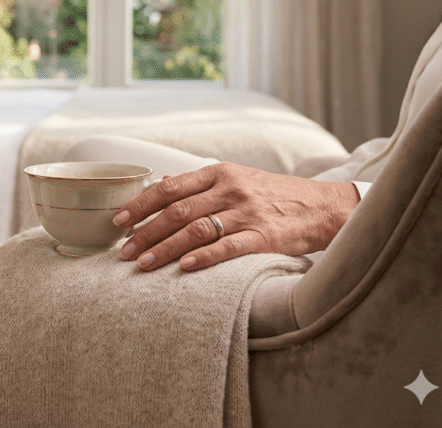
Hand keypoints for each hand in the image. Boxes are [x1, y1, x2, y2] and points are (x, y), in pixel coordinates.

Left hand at [113, 162, 359, 271]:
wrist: (323, 206)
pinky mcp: (265, 235)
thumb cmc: (273, 194)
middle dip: (145, 232)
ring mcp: (247, 212)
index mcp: (219, 173)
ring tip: (143, 263)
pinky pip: (229, 247)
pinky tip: (184, 267)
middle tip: (123, 251)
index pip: (170, 187)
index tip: (118, 220)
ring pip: (196, 230)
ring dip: (165, 248)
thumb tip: (162, 181)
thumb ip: (199, 183)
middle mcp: (230, 189)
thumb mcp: (236, 178)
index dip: (140, 204)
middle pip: (177, 211)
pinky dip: (204, 257)